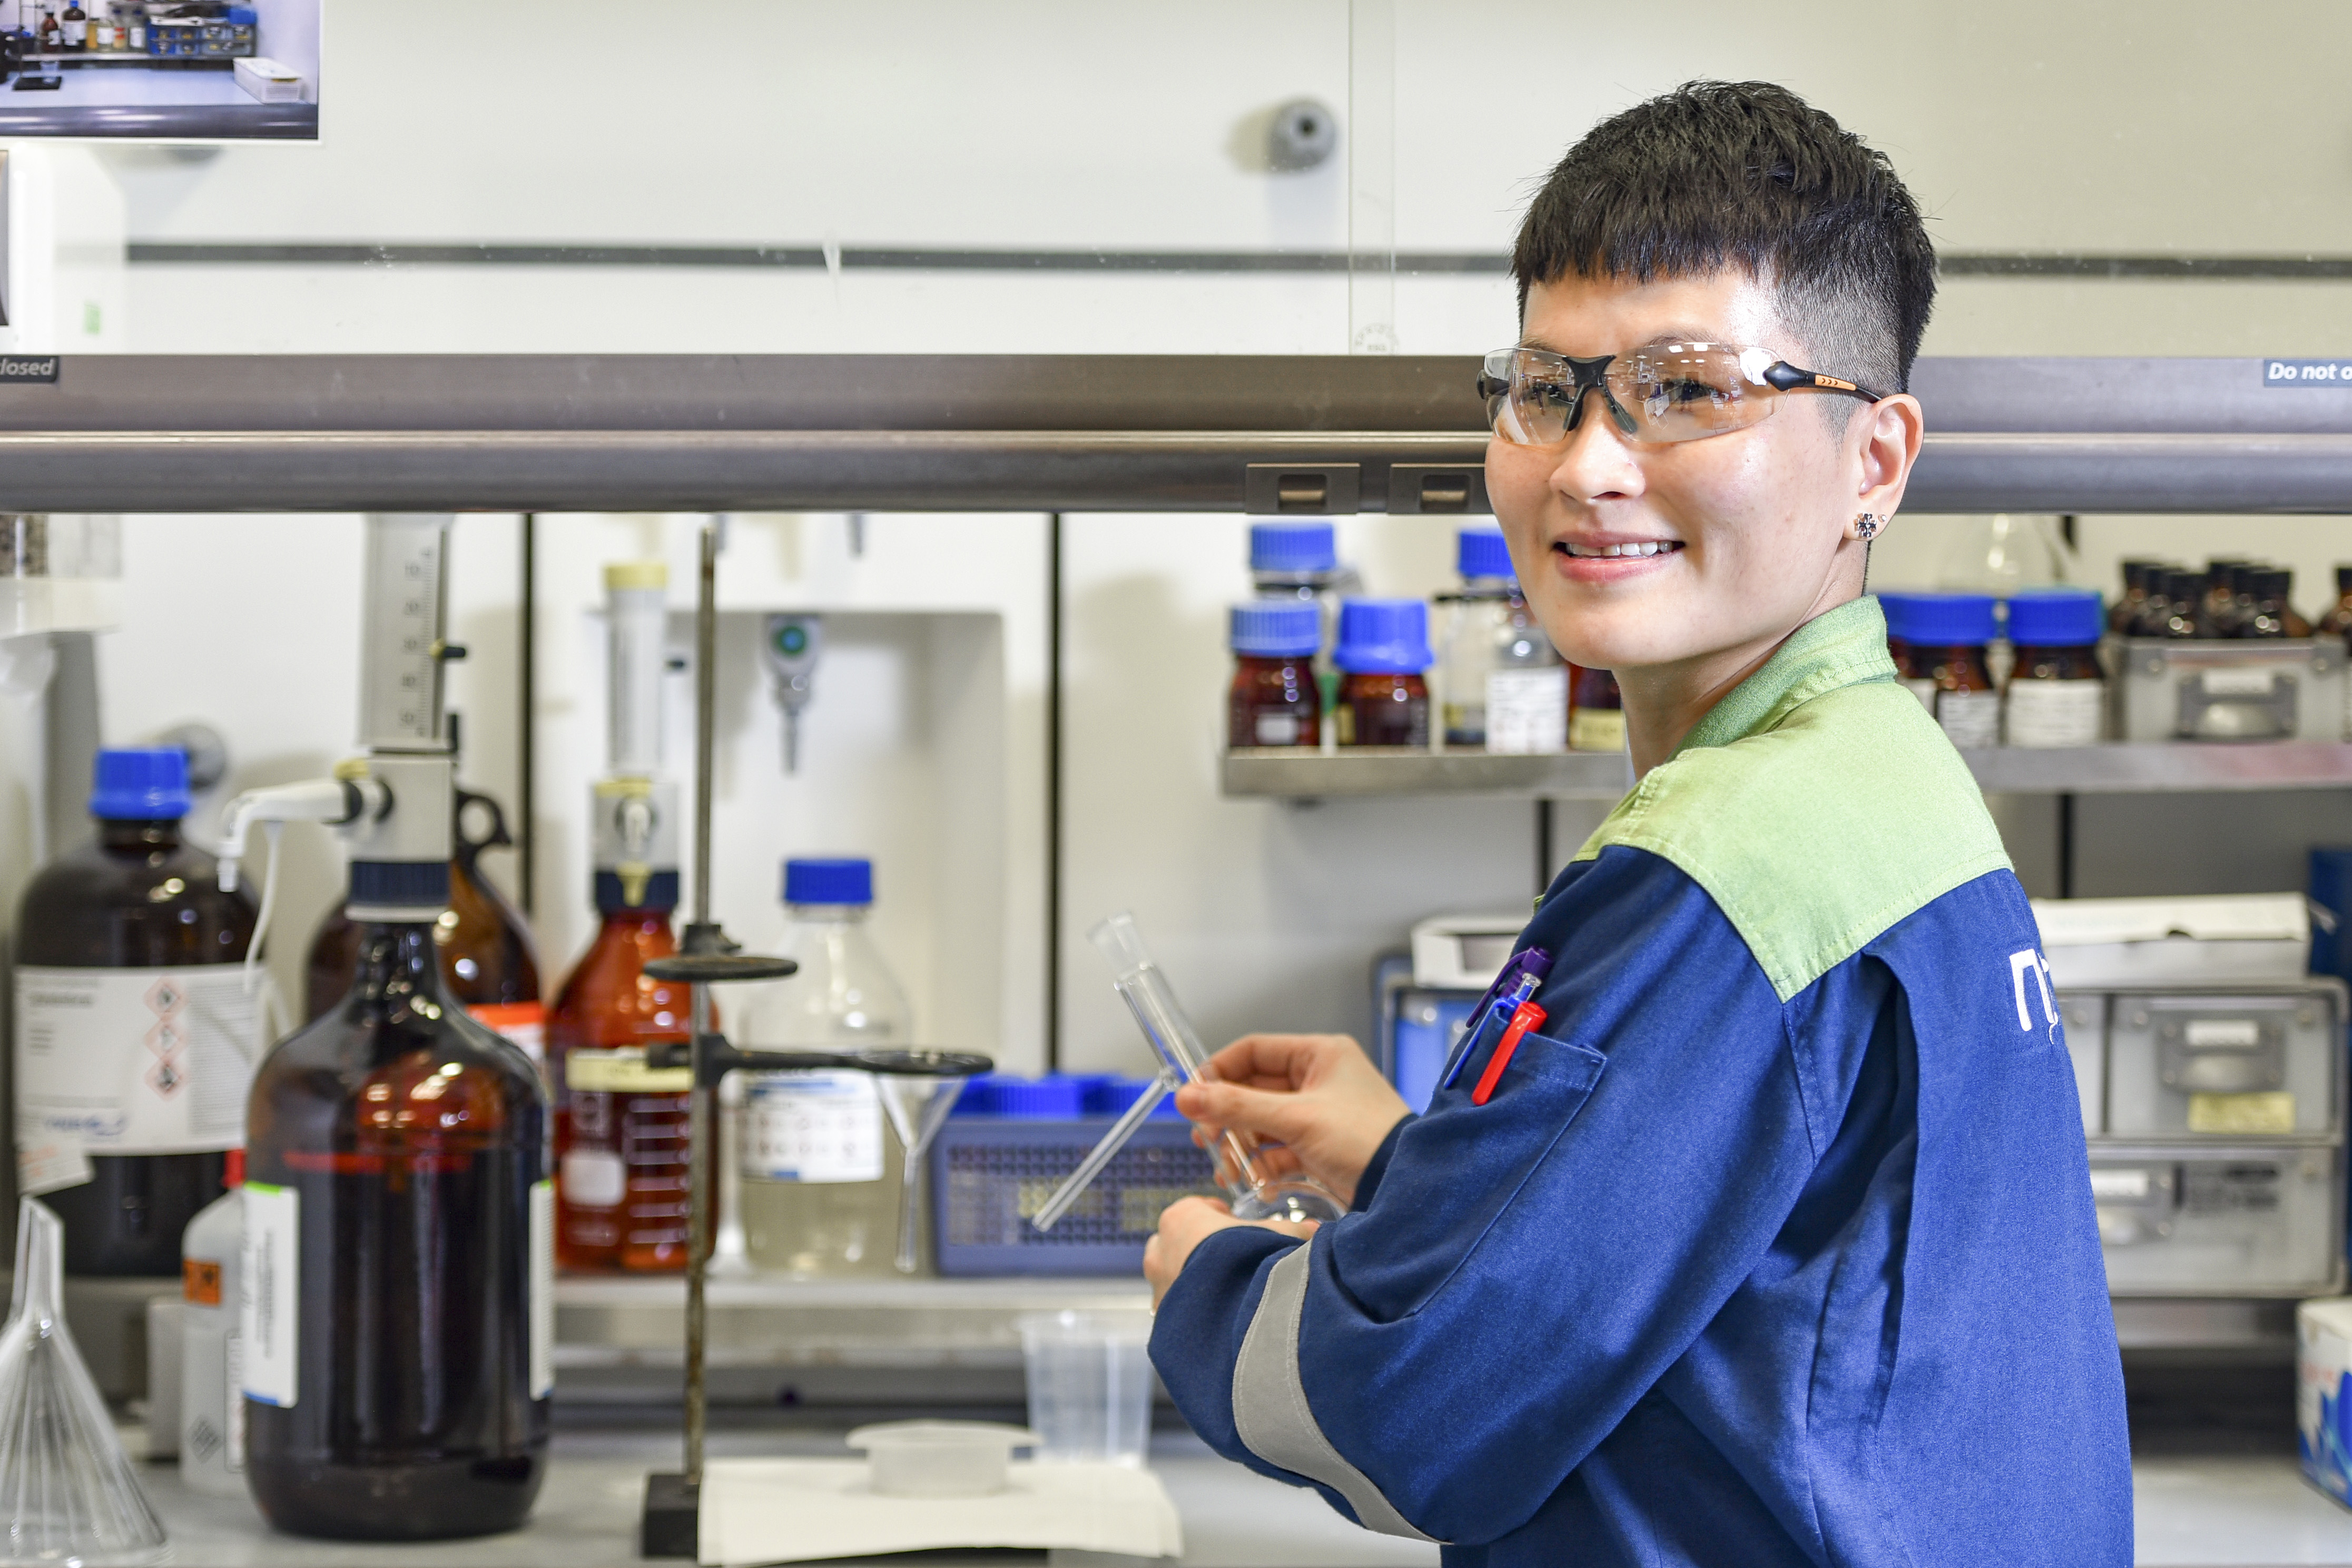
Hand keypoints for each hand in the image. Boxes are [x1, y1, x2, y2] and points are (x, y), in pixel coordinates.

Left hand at [1143, 1195, 1317, 1308]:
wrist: (1235, 1306)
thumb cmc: (1252, 1259)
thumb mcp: (1281, 1235)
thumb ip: (1296, 1230)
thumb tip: (1317, 1232)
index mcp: (1180, 1217)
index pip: (1195, 1209)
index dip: (1217, 1217)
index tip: (1235, 1226)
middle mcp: (1161, 1250)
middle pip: (1175, 1242)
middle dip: (1196, 1249)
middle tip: (1229, 1261)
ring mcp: (1158, 1286)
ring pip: (1171, 1277)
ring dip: (1192, 1282)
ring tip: (1225, 1293)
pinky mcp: (1163, 1319)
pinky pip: (1176, 1310)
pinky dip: (1193, 1312)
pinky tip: (1218, 1317)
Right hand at [1179, 1033, 1410, 1205]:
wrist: (1406, 1189)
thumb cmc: (1366, 1140)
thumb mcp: (1296, 1119)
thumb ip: (1237, 1107)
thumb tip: (1186, 1097)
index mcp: (1320, 1056)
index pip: (1254, 1051)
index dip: (1220, 1071)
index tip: (1194, 1095)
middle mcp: (1319, 1080)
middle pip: (1255, 1090)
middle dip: (1228, 1117)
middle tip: (1204, 1137)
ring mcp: (1319, 1115)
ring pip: (1263, 1123)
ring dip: (1241, 1145)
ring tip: (1227, 1167)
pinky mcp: (1320, 1148)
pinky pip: (1279, 1150)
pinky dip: (1262, 1166)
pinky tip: (1252, 1182)